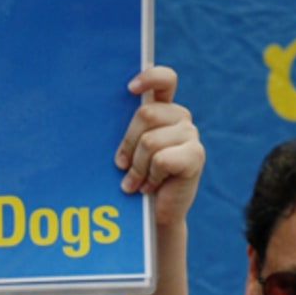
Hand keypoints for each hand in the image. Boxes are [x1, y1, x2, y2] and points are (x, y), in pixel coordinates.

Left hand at [115, 66, 203, 228]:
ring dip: (137, 168)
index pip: (164, 80)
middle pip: (146, 114)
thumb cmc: (135, 181)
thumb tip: (99, 116)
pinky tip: (150, 186)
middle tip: (122, 167)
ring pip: (150, 141)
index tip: (129, 89)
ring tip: (136, 182)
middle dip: (128, 145)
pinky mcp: (196, 155)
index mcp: (163, 109)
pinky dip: (151, 177)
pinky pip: (162, 159)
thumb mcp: (127, 151)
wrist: (153, 217)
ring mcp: (191, 134)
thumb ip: (126, 131)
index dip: (149, 77)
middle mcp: (180, 117)